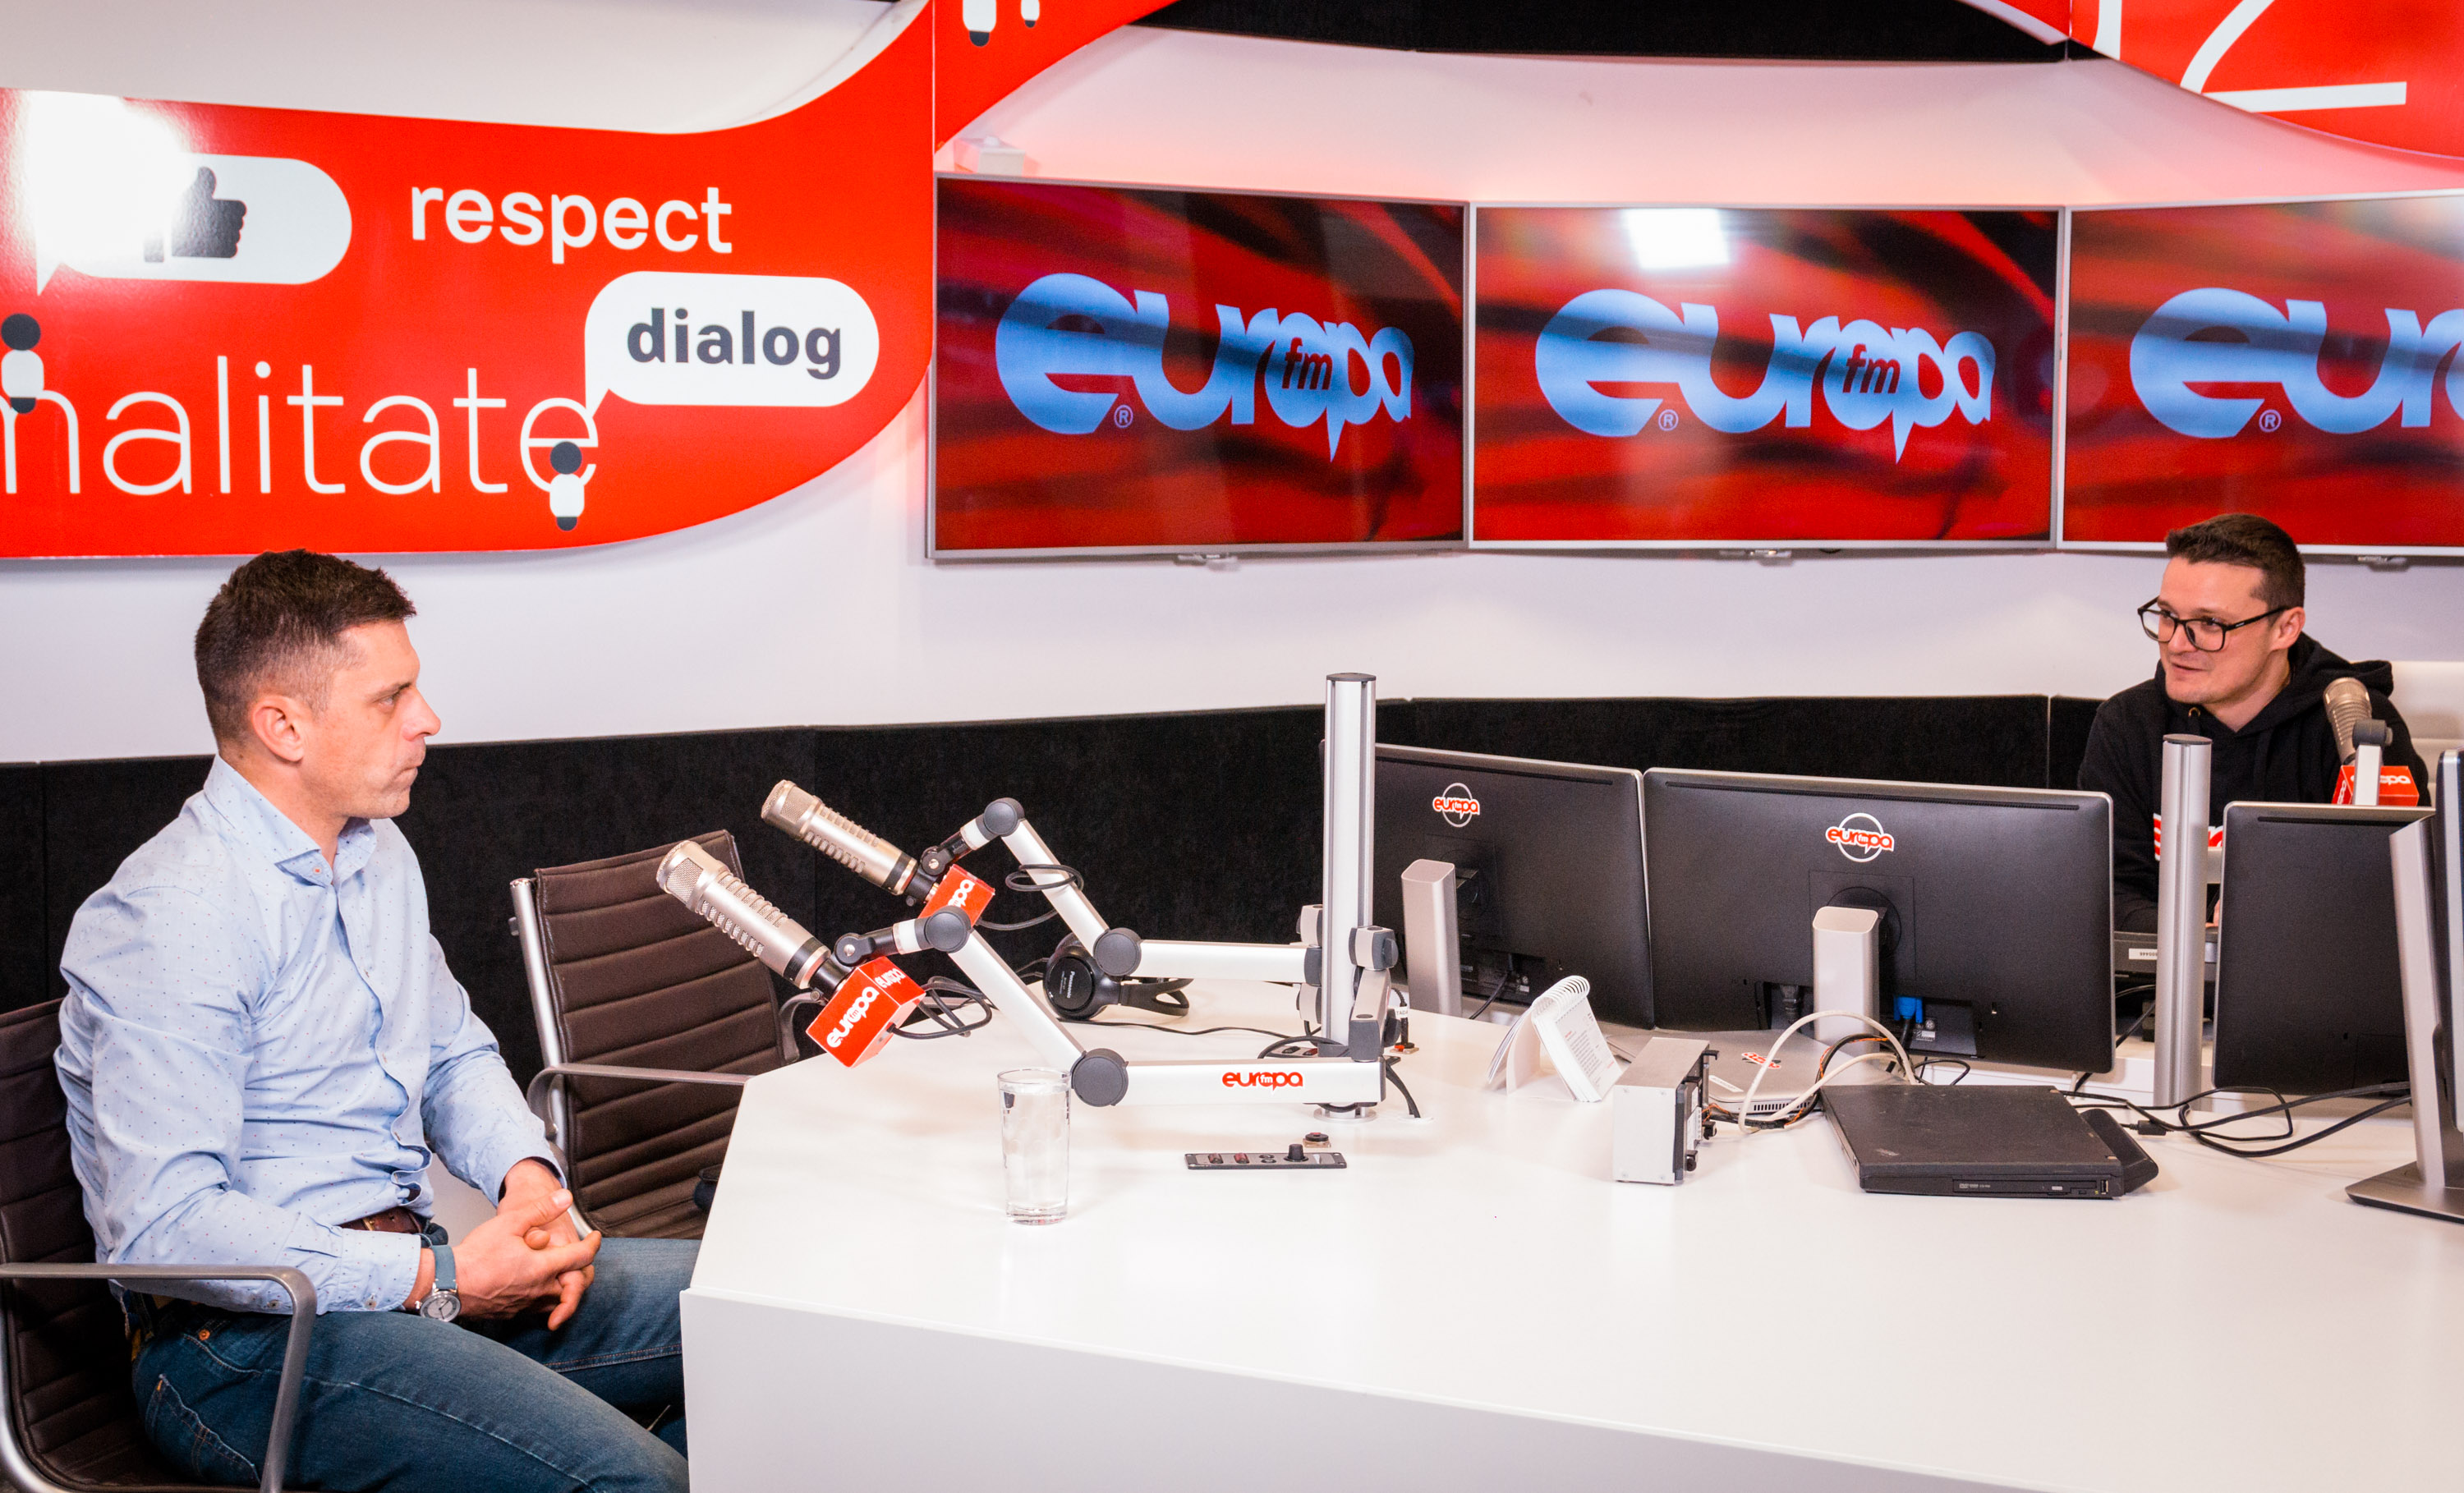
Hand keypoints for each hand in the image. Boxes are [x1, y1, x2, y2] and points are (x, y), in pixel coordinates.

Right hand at [451, 1186, 600, 1323]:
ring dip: (565, 1287)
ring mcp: (526, 1305)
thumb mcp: (510, 1223)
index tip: (595, 1236)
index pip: (582, 1258)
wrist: (447, 1284)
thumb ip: (540, 1210)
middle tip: (582, 1257)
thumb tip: (565, 1197)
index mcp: (543, 1268)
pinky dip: (546, 1299)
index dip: (593, 1244)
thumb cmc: (475, 1255)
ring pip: (558, 1300)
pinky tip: (538, 1288)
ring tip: (563, 1273)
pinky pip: (539, 1309)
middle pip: (576, 1284)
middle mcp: (539, 1291)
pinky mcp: (513, 1314)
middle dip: (583, 1270)